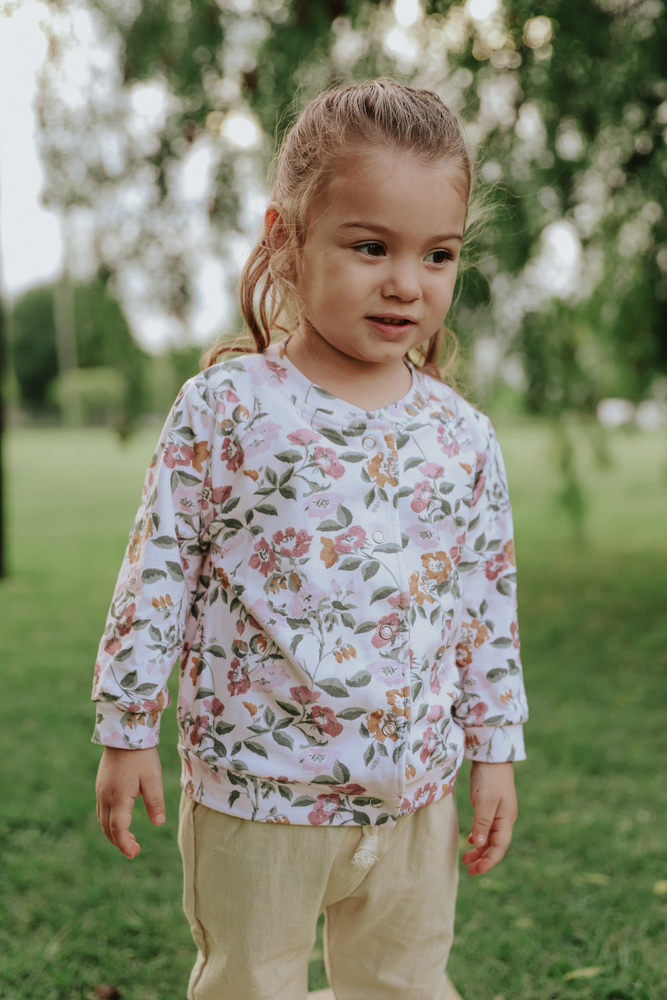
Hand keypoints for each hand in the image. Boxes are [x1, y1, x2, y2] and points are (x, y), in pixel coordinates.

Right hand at [95, 745, 164, 858]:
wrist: (124, 732)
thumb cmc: (141, 755)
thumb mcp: (153, 778)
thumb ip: (155, 802)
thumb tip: (158, 824)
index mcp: (119, 798)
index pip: (118, 830)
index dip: (125, 844)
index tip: (135, 853)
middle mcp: (105, 796)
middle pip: (107, 828)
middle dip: (119, 842)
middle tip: (134, 850)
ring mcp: (101, 790)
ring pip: (102, 819)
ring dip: (113, 832)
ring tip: (130, 838)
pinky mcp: (101, 784)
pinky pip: (102, 809)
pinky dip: (110, 820)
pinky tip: (121, 819)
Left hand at [461, 760, 516, 875]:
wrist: (492, 755)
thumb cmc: (490, 777)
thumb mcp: (485, 801)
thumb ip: (482, 823)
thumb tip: (480, 844)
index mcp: (506, 819)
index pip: (499, 847)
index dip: (489, 861)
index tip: (477, 871)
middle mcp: (504, 819)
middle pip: (495, 845)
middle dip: (484, 859)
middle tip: (470, 870)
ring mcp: (498, 812)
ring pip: (490, 837)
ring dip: (480, 849)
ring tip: (466, 859)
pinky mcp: (491, 805)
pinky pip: (486, 827)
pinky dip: (479, 836)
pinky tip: (471, 840)